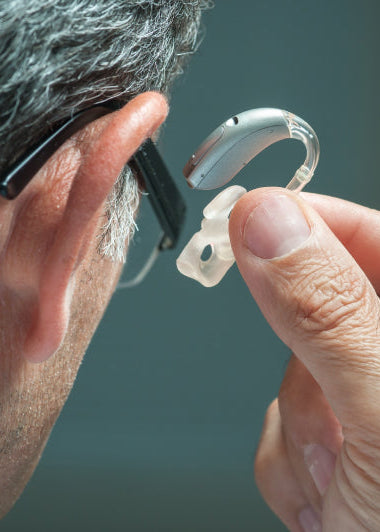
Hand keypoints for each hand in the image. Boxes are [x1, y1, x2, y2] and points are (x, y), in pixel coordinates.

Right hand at [229, 188, 379, 531]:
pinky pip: (281, 422)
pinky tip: (329, 496)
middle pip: (315, 307)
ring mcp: (367, 397)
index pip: (366, 232)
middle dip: (299, 362)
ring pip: (289, 372)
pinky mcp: (337, 438)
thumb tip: (267, 220)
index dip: (303, 222)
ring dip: (298, 428)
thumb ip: (326, 310)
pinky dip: (290, 462)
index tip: (245, 219)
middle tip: (325, 410)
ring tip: (341, 479)